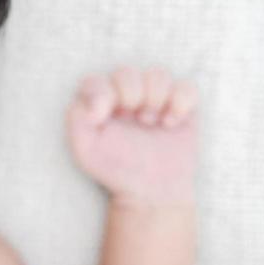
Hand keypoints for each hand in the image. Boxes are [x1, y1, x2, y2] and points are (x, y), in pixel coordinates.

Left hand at [65, 66, 199, 208]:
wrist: (150, 192)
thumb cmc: (115, 168)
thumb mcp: (84, 147)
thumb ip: (77, 116)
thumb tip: (97, 100)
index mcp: (100, 102)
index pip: (97, 80)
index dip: (103, 94)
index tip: (104, 117)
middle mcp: (127, 96)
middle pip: (126, 72)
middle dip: (130, 96)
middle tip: (133, 121)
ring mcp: (155, 100)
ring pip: (158, 74)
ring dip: (154, 98)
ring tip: (150, 123)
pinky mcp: (181, 107)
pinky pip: (186, 87)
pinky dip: (181, 102)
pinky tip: (171, 123)